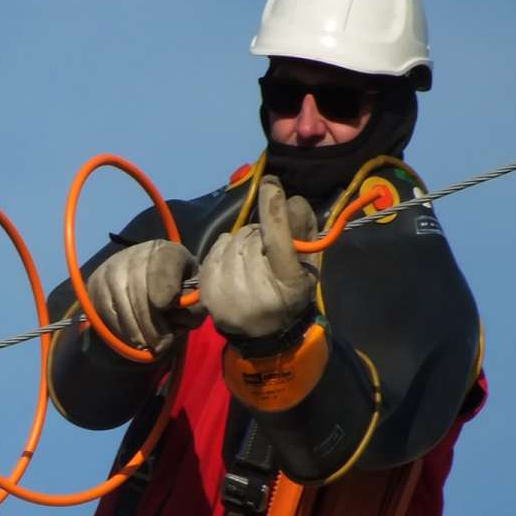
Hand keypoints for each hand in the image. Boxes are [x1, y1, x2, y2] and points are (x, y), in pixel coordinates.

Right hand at [85, 239, 202, 354]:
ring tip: (148, 346)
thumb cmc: (176, 291)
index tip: (167, 306)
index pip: (164, 263)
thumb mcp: (193, 294)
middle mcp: (136, 253)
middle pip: (139, 291)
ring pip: (121, 304)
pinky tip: (133, 339)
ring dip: (136, 331)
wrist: (147, 282)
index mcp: (166, 251)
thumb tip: (176, 317)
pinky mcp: (95, 284)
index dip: (164, 285)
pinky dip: (120, 331)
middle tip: (162, 345)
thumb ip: (193, 305)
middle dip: (151, 324)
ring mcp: (111, 267)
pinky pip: (106, 312)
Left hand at [198, 175, 318, 339]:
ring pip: (234, 240)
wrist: (263, 332)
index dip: (274, 210)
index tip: (271, 183)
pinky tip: (234, 262)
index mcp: (288, 284)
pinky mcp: (208, 291)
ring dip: (243, 241)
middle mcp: (256, 291)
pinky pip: (217, 247)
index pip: (278, 240)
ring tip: (251, 259)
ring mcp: (228, 294)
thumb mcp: (308, 265)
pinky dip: (226, 247)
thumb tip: (289, 198)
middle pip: (253, 237)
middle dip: (260, 234)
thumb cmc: (290, 292)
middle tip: (266, 249)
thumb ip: (304, 231)